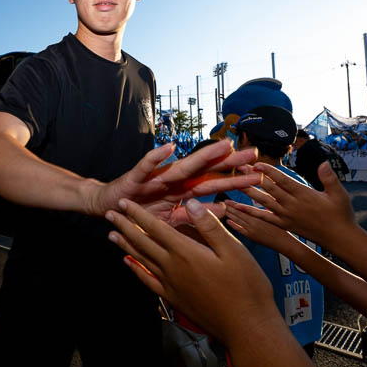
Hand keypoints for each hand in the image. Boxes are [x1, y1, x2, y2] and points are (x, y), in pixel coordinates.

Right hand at [92, 141, 259, 225]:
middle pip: (205, 171)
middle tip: (253, 154)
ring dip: (203, 157)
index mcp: (182, 191)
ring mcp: (155, 178)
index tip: (259, 174)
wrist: (108, 207)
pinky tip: (167, 148)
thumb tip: (224, 210)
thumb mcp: (171, 219)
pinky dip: (155, 158)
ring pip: (182, 166)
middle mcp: (173, 181)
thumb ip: (195, 215)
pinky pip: (146, 167)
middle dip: (229, 163)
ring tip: (223, 147)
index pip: (214, 184)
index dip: (235, 179)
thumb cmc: (140, 211)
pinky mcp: (135, 179)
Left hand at [105, 198, 277, 345]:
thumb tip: (189, 204)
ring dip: (125, 245)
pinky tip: (128, 263)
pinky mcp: (173, 299)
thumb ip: (208, 226)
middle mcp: (172, 268)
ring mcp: (170, 285)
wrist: (245, 327)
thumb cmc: (246, 287)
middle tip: (108, 214)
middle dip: (124, 226)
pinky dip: (136, 270)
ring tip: (112, 235)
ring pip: (141, 260)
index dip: (137, 214)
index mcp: (186, 252)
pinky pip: (148, 281)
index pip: (155, 228)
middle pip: (142, 242)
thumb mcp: (234, 250)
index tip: (123, 203)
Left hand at [224, 202, 303, 254]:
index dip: (235, 203)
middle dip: (229, 207)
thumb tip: (258, 198)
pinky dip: (233, 225)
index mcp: (261, 214)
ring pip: (238, 220)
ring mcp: (252, 230)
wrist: (284, 242)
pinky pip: (240, 230)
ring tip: (223, 209)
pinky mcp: (251, 236)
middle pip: (239, 213)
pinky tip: (228, 221)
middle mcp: (255, 221)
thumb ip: (264, 206)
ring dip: (229, 214)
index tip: (227, 199)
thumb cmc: (281, 226)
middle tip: (222, 202)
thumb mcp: (274, 213)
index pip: (244, 207)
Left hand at [236, 161, 356, 247]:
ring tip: (234, 184)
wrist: (339, 238)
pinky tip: (239, 208)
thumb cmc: (341, 214)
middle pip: (269, 188)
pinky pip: (265, 217)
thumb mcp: (339, 194)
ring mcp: (287, 216)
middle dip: (253, 177)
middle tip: (239, 167)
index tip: (256, 163)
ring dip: (249, 192)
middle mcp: (292, 205)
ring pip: (264, 202)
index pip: (283, 180)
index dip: (269, 171)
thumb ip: (329, 178)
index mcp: (304, 195)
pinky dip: (251, 212)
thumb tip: (323, 163)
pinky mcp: (285, 225)